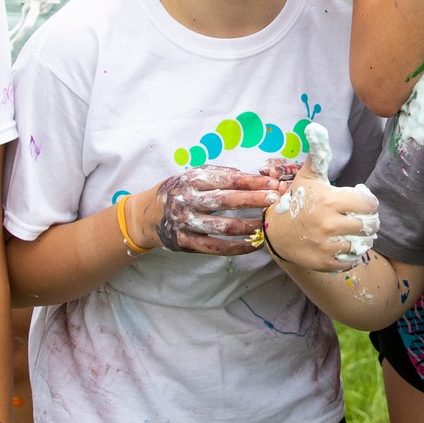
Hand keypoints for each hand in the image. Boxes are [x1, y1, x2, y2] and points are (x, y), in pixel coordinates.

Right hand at [136, 167, 282, 256]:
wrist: (148, 215)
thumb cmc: (180, 191)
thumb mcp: (194, 175)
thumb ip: (220, 174)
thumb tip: (254, 177)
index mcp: (192, 180)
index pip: (226, 179)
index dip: (251, 181)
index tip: (272, 183)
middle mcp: (188, 201)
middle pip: (226, 201)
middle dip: (253, 199)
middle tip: (275, 200)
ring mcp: (186, 223)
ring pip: (223, 227)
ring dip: (249, 226)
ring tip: (268, 224)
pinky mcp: (186, 242)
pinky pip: (216, 248)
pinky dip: (237, 248)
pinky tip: (254, 244)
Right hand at [262, 124, 379, 272]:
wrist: (276, 233)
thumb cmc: (297, 200)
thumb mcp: (308, 175)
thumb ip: (318, 152)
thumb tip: (315, 126)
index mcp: (330, 201)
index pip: (370, 204)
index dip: (367, 202)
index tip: (357, 200)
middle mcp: (330, 224)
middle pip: (370, 225)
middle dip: (367, 220)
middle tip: (357, 217)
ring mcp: (327, 246)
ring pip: (364, 243)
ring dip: (362, 238)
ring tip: (351, 231)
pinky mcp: (325, 263)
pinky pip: (353, 260)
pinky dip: (352, 253)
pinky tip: (342, 244)